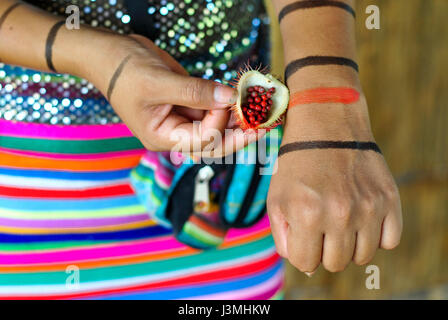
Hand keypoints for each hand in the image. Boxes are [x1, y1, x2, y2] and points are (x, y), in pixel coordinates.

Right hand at [82, 32, 259, 155]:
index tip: (227, 99)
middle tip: (266, 123)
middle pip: (215, 141)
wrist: (111, 54)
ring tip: (262, 111)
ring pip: (217, 126)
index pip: (202, 140)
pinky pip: (213, 108)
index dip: (219, 123)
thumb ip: (195, 92)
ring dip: (239, 118)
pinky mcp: (189, 103)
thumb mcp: (158, 82)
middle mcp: (175, 132)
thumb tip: (230, 98)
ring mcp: (183, 118)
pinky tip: (244, 98)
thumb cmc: (125, 71)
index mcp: (163, 136)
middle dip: (240, 133)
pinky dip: (228, 104)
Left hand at [267, 93, 402, 272]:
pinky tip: (362, 218)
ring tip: (340, 222)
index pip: (306, 263)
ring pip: (363, 256)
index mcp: (307, 214)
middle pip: (336, 264)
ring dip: (349, 245)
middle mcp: (340, 214)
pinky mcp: (389, 198)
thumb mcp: (277, 198)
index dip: (301, 253)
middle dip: (324, 251)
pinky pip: (390, 241)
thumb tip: (307, 266)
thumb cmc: (296, 164)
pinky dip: (376, 236)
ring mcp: (369, 207)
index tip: (303, 237)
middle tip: (321, 229)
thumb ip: (284, 238)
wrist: (326, 125)